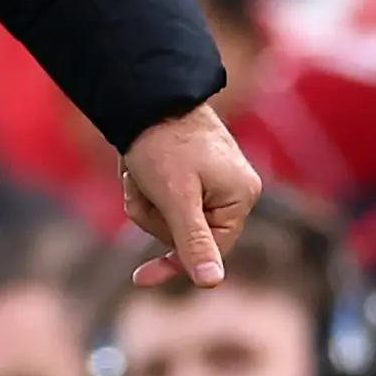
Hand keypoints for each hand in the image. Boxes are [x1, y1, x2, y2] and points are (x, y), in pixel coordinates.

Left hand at [122, 103, 262, 286]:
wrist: (146, 93)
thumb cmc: (162, 142)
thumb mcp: (176, 197)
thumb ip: (194, 241)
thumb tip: (213, 283)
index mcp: (240, 197)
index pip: (209, 249)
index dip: (172, 263)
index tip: (139, 279)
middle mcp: (233, 190)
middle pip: (184, 233)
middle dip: (153, 213)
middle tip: (139, 183)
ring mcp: (212, 180)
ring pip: (168, 215)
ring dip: (143, 197)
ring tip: (137, 168)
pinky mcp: (190, 171)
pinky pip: (163, 197)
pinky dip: (144, 186)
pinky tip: (135, 165)